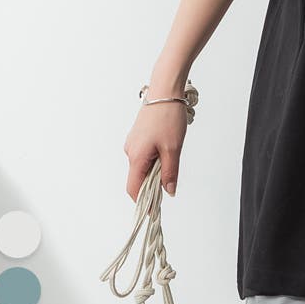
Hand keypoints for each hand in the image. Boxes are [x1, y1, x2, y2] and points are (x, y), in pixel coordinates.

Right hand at [123, 84, 188, 201]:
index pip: (134, 189)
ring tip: (172, 159)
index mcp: (136, 157)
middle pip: (138, 179)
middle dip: (152, 186)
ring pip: (142, 166)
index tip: (154, 211)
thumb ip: (170, 172)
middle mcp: (130, 151)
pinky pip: (144, 155)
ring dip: (155, 171)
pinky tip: (168, 150)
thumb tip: (168, 191)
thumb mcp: (173, 148)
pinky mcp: (139, 137)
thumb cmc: (168, 117)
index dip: (143, 202)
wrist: (165, 92)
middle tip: (169, 187)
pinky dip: (154, 160)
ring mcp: (133, 143)